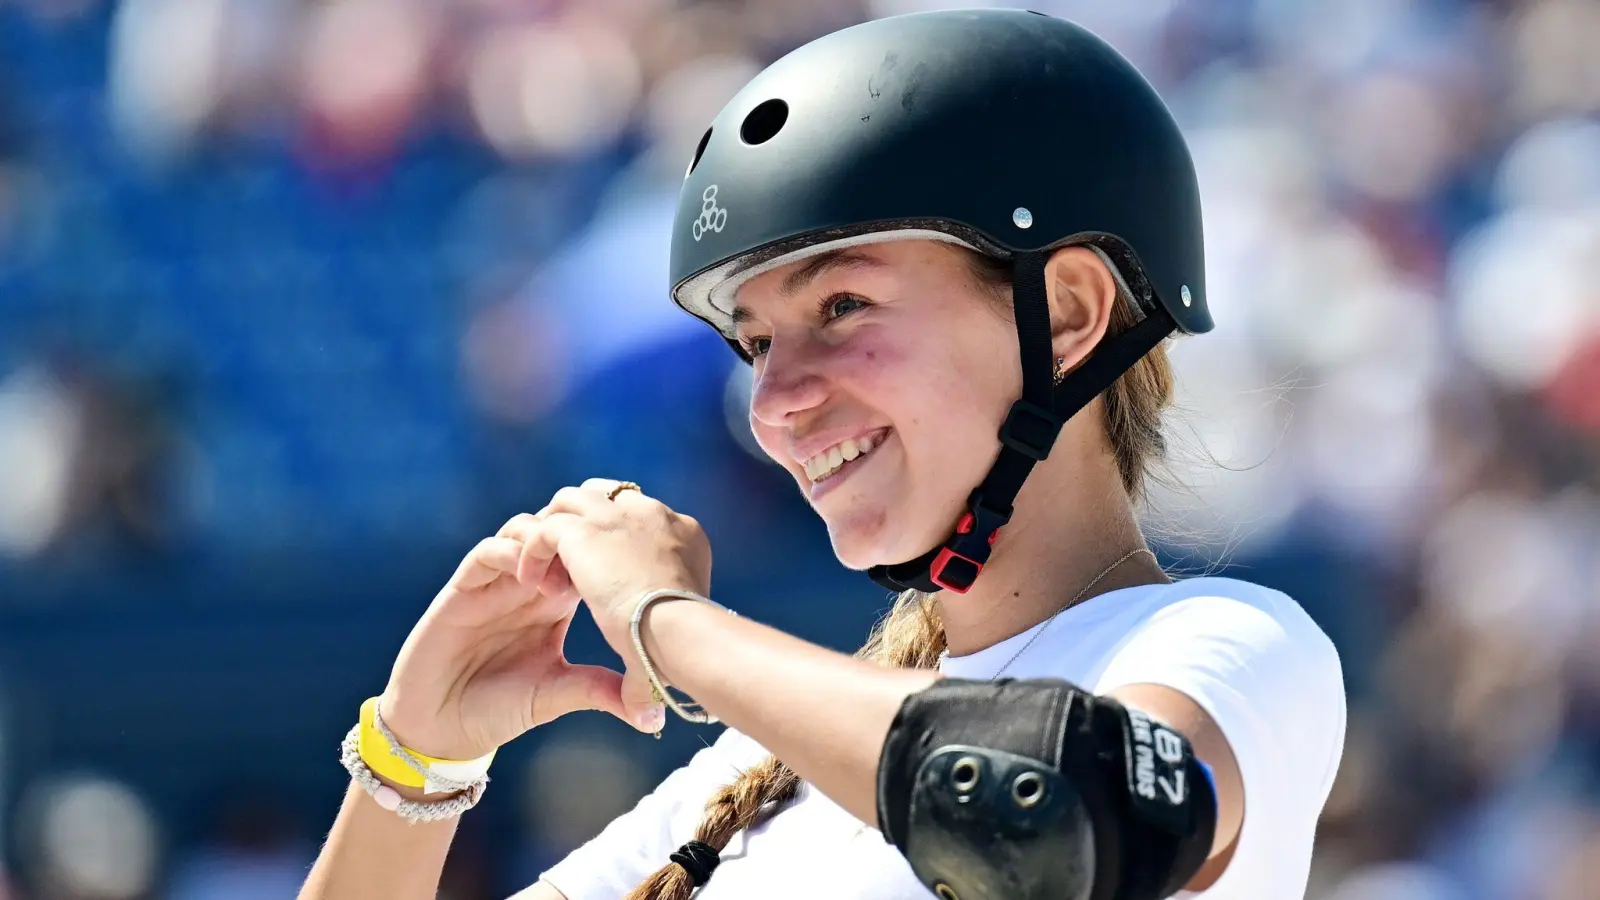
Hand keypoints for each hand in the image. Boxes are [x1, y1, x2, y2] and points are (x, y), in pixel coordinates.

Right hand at [377, 512, 662, 762]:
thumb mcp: (559, 694)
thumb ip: (600, 689)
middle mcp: (527, 586)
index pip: (585, 557)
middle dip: (579, 533)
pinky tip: (529, 577)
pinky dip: (510, 552)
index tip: (628, 564)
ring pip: (524, 530)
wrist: (442, 729)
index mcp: (555, 603)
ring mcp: (495, 584)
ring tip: (562, 575)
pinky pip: (487, 552)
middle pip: (558, 532)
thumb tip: (654, 711)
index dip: (606, 551)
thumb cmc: (500, 710)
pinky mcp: (463, 589)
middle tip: (599, 555)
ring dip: (546, 540)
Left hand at [516, 479, 712, 718]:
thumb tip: (650, 721)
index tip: (598, 573)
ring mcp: (615, 516)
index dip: (614, 541)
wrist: (680, 635)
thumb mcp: (672, 642)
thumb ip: (652, 661)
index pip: (640, 518)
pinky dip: (533, 551)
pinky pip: (546, 528)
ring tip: (542, 573)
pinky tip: (530, 583)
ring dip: (554, 534)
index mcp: (681, 533)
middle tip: (563, 565)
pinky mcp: (581, 531)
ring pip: (571, 503)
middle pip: (606, 497)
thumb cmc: (688, 649)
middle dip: (581, 524)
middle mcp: (653, 514)